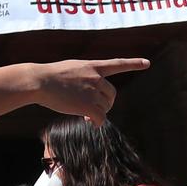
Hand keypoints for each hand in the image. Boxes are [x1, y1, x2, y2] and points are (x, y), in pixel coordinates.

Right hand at [33, 58, 150, 120]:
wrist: (40, 81)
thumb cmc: (50, 76)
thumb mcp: (71, 69)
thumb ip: (84, 77)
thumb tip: (90, 97)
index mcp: (92, 66)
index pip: (117, 64)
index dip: (133, 64)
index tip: (146, 63)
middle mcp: (96, 77)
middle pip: (111, 94)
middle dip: (105, 103)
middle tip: (93, 109)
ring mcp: (93, 90)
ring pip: (105, 107)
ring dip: (98, 113)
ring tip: (86, 114)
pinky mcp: (88, 105)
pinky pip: (100, 118)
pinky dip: (97, 122)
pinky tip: (89, 122)